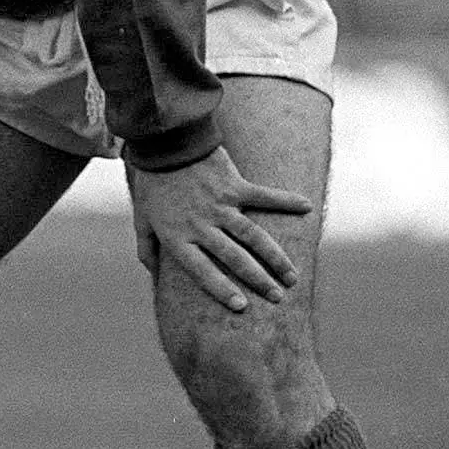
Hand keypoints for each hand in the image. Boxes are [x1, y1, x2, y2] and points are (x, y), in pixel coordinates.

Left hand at [128, 146, 314, 312]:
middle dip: (258, 281)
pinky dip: (286, 201)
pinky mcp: (234, 185)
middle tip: (277, 298)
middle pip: (235, 259)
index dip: (221, 290)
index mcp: (178, 237)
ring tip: (291, 277)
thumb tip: (152, 276)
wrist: (163, 142)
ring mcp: (220, 206)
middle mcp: (201, 226)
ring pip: (254, 237)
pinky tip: (306, 207)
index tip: (241, 307)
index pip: (202, 271)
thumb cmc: (152, 183)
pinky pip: (264, 196)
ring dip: (275, 258)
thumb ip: (147, 249)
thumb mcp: (141, 219)